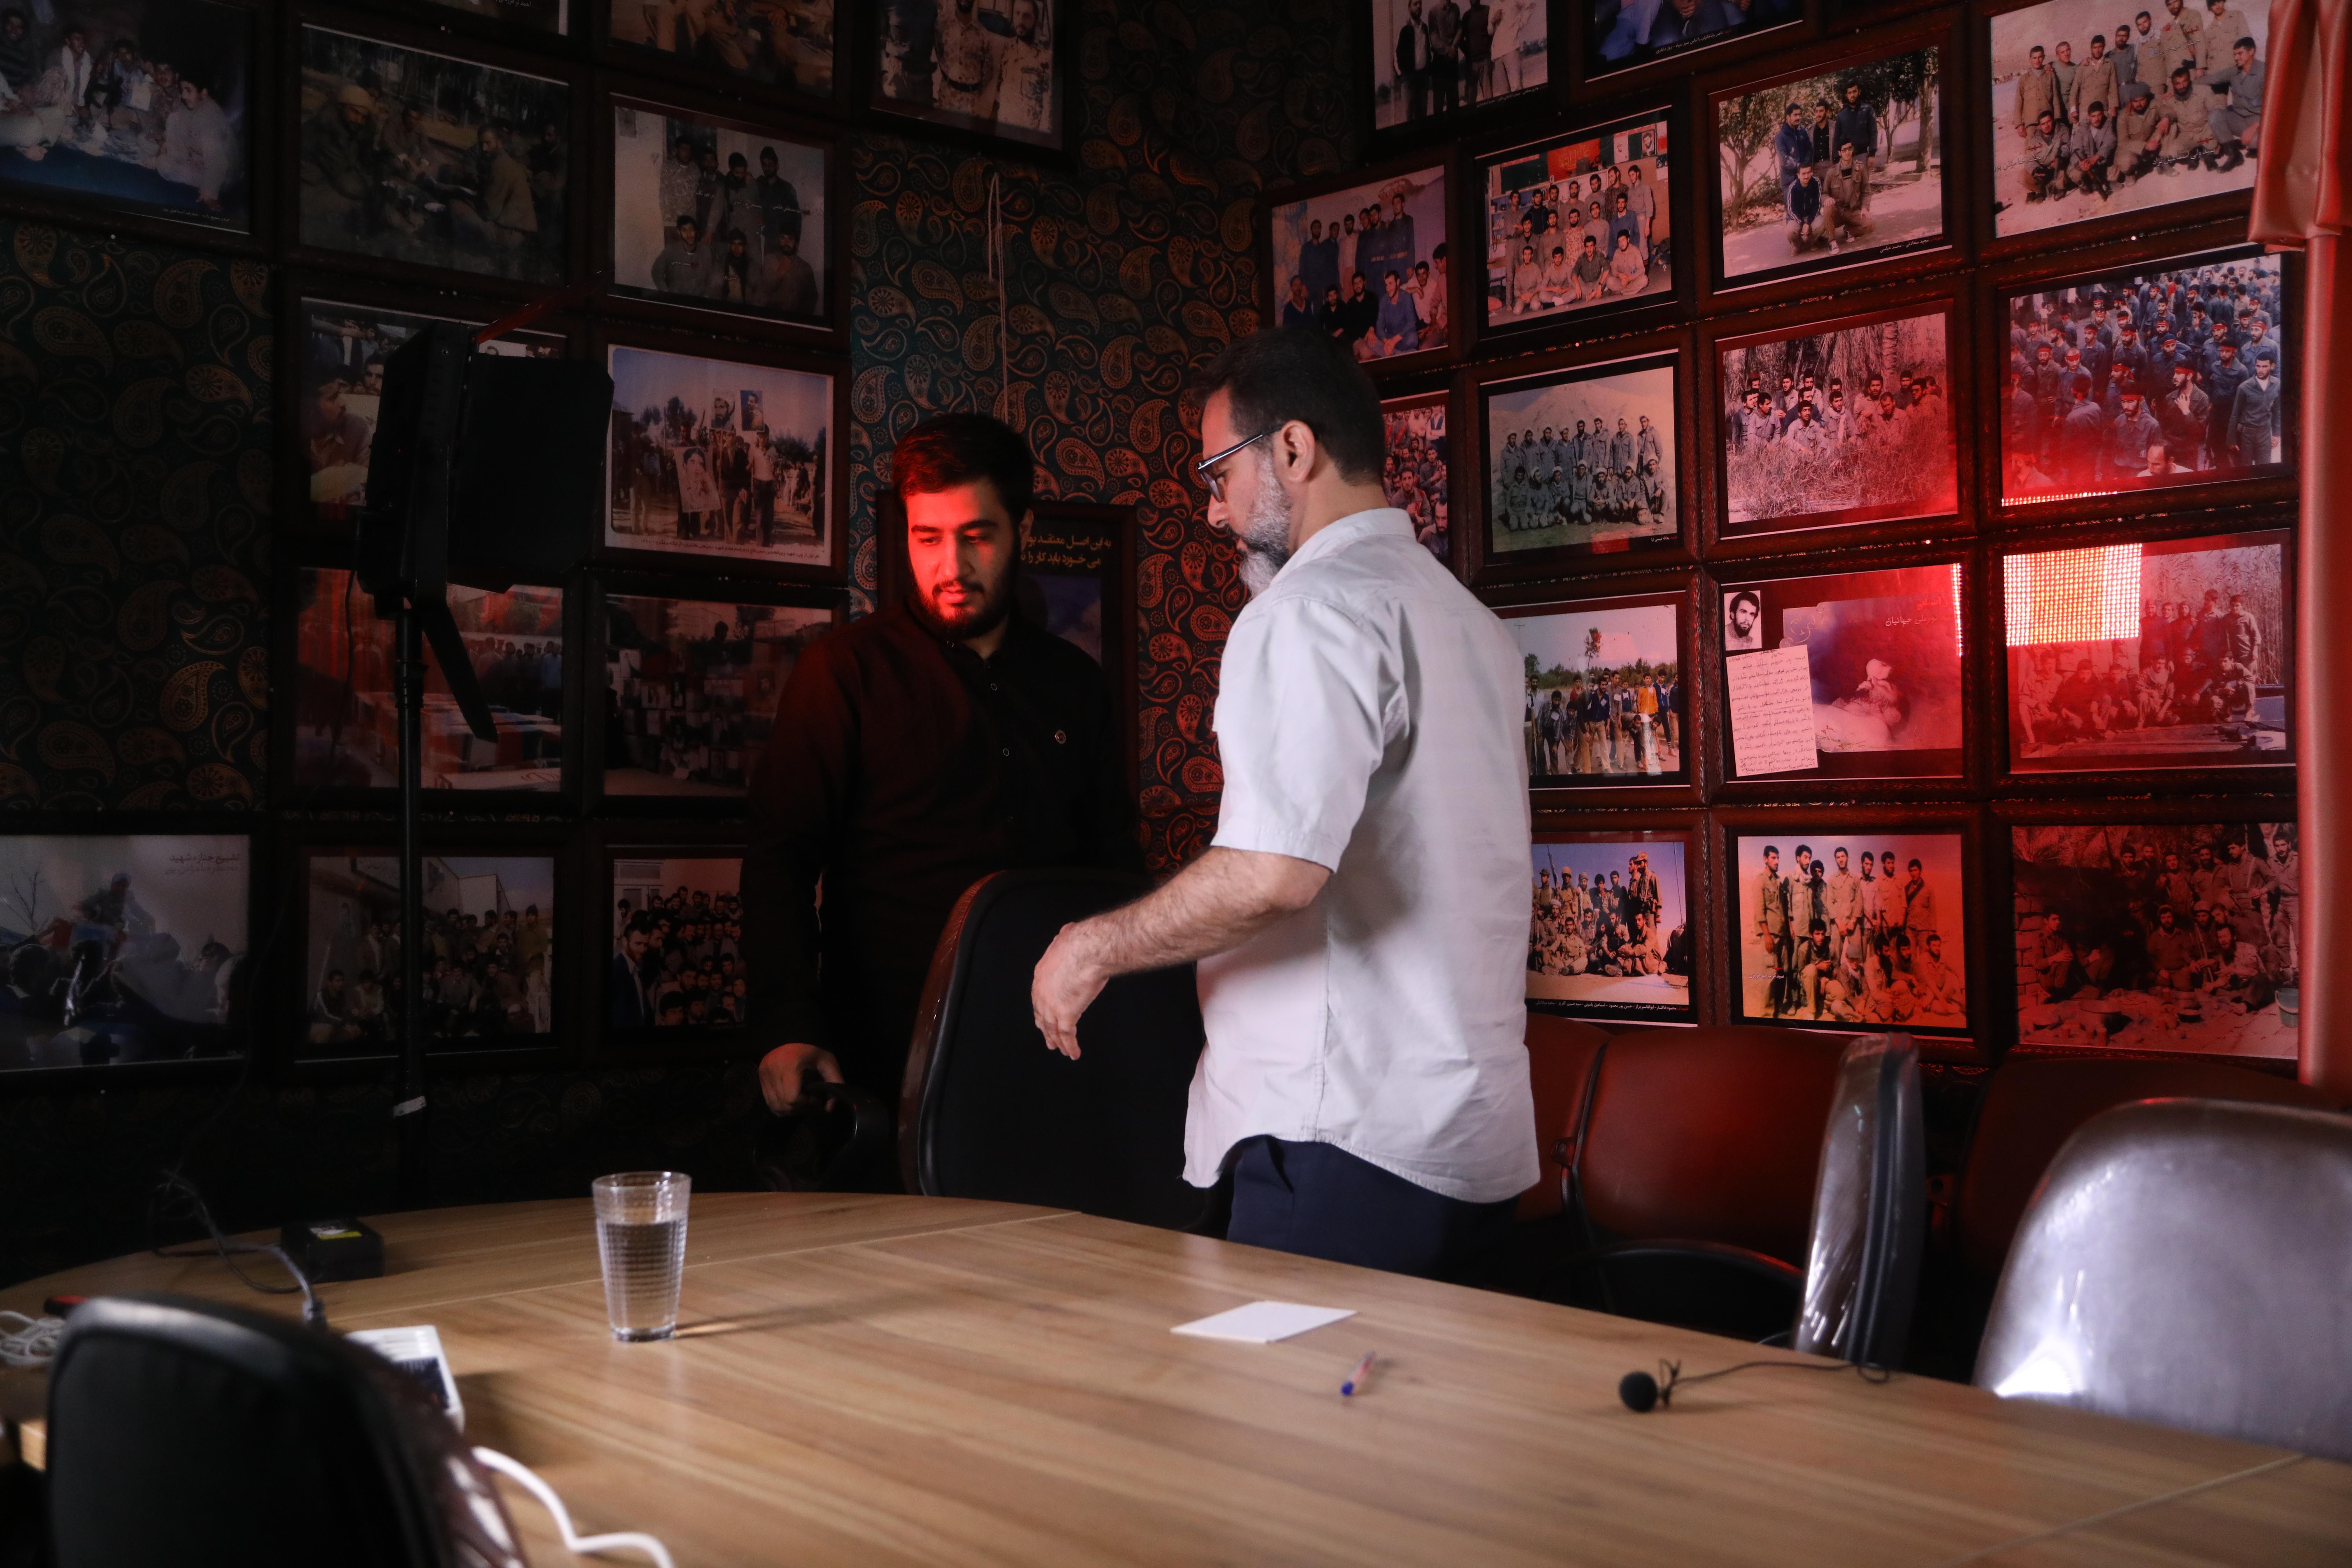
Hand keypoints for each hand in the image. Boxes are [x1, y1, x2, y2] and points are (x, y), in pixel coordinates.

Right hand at [758, 1040, 841, 1113]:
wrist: (792, 1036)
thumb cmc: (812, 1051)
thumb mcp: (828, 1062)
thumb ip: (836, 1081)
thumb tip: (830, 1108)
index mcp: (789, 1064)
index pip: (792, 1098)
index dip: (807, 1104)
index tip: (818, 1100)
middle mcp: (772, 1070)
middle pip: (784, 1105)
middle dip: (801, 1109)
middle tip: (813, 1104)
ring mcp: (763, 1075)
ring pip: (775, 1106)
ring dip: (791, 1111)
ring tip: (804, 1104)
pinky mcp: (760, 1078)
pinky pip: (769, 1103)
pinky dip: (781, 1108)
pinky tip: (793, 1103)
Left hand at [1031, 920, 1108, 1060]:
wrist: (1086, 951)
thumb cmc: (1079, 942)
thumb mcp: (1066, 936)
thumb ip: (1064, 939)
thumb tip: (1069, 932)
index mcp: (1041, 975)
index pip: (1038, 997)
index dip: (1041, 1008)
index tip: (1043, 1015)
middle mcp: (1042, 993)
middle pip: (1041, 1016)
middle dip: (1044, 1028)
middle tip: (1048, 1038)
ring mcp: (1052, 1006)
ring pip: (1052, 1029)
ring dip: (1057, 1041)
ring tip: (1060, 1050)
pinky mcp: (1066, 1014)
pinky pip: (1067, 1035)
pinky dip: (1070, 1046)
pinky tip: (1073, 1054)